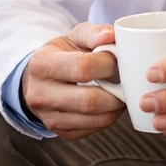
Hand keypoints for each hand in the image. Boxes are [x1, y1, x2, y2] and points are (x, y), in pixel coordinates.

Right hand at [21, 22, 123, 139]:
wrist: (39, 79)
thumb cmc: (62, 55)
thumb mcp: (73, 37)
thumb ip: (93, 33)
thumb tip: (111, 35)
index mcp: (42, 64)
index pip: (82, 67)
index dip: (107, 64)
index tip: (116, 59)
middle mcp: (40, 94)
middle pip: (89, 100)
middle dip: (116, 92)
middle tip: (126, 81)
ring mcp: (49, 117)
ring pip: (94, 119)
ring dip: (116, 107)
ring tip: (122, 93)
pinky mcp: (61, 131)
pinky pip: (93, 129)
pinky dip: (109, 117)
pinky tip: (110, 104)